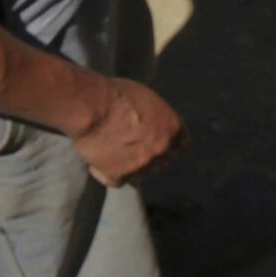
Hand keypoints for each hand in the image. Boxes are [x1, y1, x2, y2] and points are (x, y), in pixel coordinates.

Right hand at [68, 77, 186, 187]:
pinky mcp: (119, 174)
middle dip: (150, 159)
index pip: (182, 146)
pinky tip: (98, 164)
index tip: (158, 146)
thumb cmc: (118, 95)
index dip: (170, 147)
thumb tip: (152, 123)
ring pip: (141, 176)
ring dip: (130, 169)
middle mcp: (162, 148)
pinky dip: (107, 174)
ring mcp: (142, 164)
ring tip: (114, 158)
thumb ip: (156, 117)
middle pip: (162, 163)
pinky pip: (117, 181)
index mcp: (173, 127)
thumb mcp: (149, 100)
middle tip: (132, 152)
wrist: (93, 107)